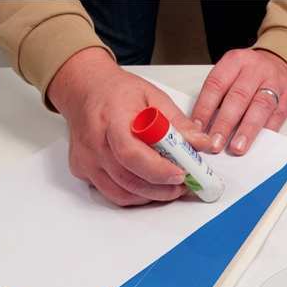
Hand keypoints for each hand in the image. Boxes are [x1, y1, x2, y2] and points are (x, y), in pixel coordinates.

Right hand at [48, 47, 211, 205]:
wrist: (85, 90)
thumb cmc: (118, 92)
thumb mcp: (154, 97)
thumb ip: (179, 123)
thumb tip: (203, 143)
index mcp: (112, 118)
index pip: (131, 153)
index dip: (158, 169)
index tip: (181, 174)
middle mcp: (94, 142)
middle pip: (129, 179)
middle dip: (162, 188)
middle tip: (184, 185)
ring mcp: (86, 160)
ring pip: (122, 193)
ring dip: (151, 196)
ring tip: (172, 187)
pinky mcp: (83, 172)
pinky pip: (113, 193)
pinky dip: (136, 196)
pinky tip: (151, 187)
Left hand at [191, 49, 286, 155]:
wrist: (280, 65)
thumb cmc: (250, 75)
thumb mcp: (231, 75)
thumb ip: (218, 97)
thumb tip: (203, 128)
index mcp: (235, 62)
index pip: (216, 86)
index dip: (205, 109)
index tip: (198, 130)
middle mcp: (255, 70)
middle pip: (238, 98)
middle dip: (225, 124)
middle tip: (215, 143)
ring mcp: (274, 83)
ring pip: (260, 107)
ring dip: (247, 130)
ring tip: (237, 147)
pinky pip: (276, 117)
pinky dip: (265, 132)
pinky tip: (256, 144)